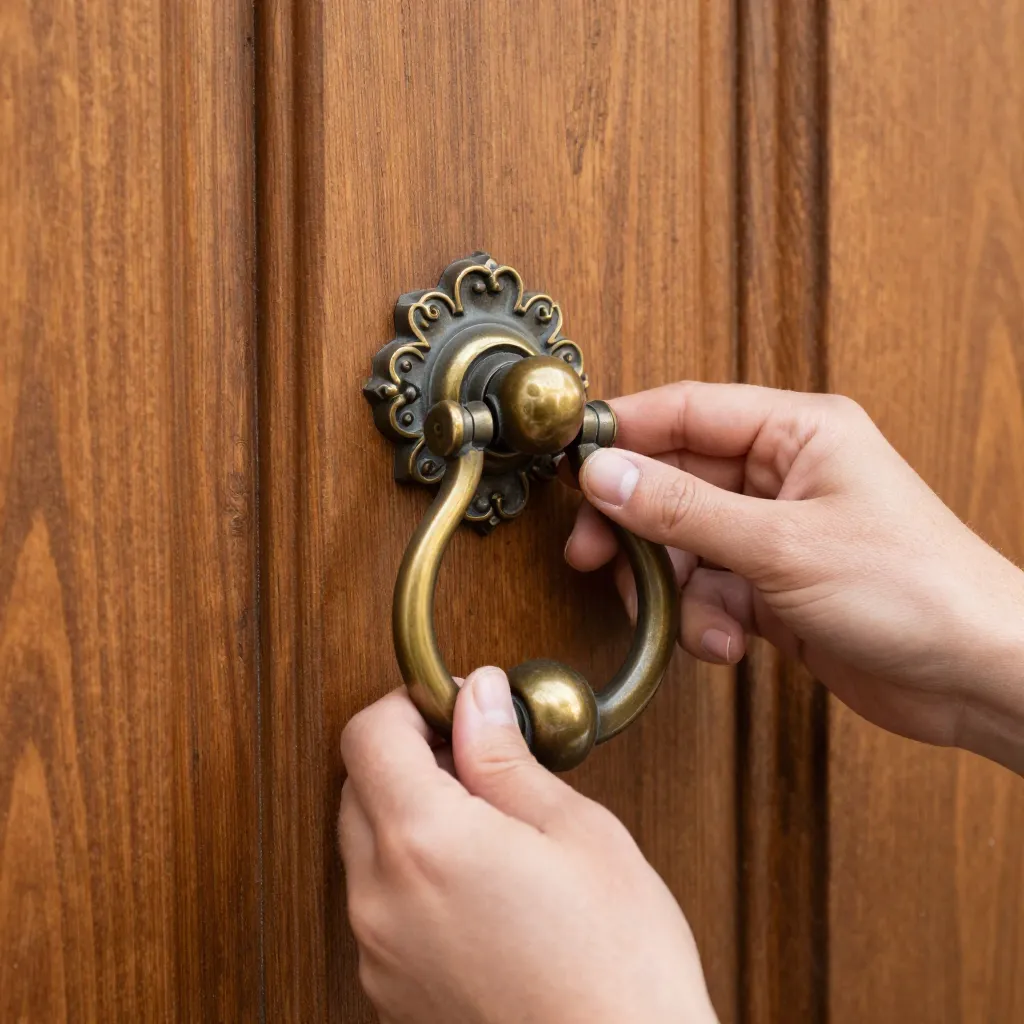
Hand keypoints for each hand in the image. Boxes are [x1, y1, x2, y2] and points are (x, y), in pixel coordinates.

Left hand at [338, 668, 717, 1023]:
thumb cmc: (618, 966)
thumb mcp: (575, 832)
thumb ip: (505, 758)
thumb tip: (477, 697)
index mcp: (423, 843)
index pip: (367, 735)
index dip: (408, 704)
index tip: (453, 706)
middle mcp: (381, 900)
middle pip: (358, 787)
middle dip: (410, 757)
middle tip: (483, 761)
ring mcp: (379, 955)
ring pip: (367, 847)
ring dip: (412, 816)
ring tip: (494, 829)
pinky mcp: (390, 995)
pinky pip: (381, 905)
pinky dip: (414, 874)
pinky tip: (483, 887)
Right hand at [565, 383, 1023, 771]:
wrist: (977, 676)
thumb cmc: (916, 589)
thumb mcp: (782, 544)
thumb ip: (683, 508)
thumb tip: (605, 473)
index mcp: (796, 433)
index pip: (685, 412)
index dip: (623, 432)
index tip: (571, 463)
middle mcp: (782, 475)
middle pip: (673, 482)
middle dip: (635, 525)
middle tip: (594, 554)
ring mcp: (776, 533)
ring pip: (684, 544)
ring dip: (674, 588)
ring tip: (692, 620)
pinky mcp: (773, 586)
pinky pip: (708, 591)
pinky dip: (705, 621)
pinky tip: (729, 645)